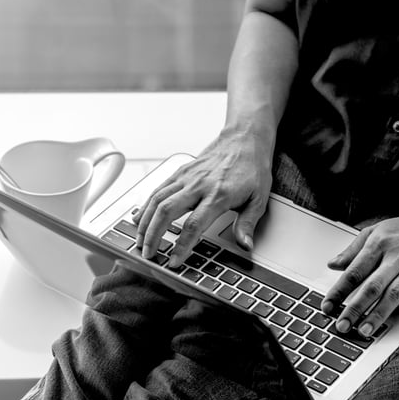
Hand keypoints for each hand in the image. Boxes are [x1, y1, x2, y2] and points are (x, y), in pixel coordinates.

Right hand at [133, 131, 272, 266]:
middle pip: (166, 212)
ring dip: (144, 222)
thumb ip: (247, 224)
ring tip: (139, 240)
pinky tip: (139, 217)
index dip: (181, 246)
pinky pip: (158, 189)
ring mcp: (186, 177)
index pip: (193, 225)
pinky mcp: (180, 171)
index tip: (174, 261)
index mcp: (218, 195)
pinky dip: (145, 205)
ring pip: (157, 200)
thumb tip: (245, 245)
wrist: (245, 138)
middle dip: (153, 235)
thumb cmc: (252, 167)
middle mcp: (198, 185)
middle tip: (148, 253)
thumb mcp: (259, 198)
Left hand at [323, 209, 398, 336]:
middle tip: (342, 325)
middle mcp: (395, 256)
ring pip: (395, 293)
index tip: (327, 306)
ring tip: (366, 330)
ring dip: (379, 314)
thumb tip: (332, 264)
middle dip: (355, 308)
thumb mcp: (375, 231)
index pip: (354, 272)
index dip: (338, 291)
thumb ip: (352, 250)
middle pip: (372, 286)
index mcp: (377, 245)